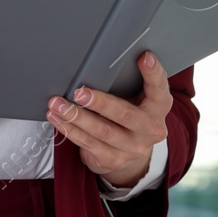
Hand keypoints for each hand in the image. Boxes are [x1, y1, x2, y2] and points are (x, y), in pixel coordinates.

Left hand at [45, 51, 170, 187]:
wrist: (132, 150)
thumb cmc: (132, 111)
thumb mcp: (139, 97)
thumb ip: (131, 81)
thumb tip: (101, 58)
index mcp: (159, 106)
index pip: (159, 88)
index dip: (153, 73)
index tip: (144, 57)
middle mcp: (150, 129)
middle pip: (125, 114)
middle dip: (100, 103)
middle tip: (79, 92)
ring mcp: (132, 147)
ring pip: (101, 131)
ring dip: (76, 116)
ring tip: (57, 104)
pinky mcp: (113, 160)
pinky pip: (88, 144)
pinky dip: (69, 129)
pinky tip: (57, 119)